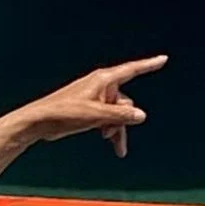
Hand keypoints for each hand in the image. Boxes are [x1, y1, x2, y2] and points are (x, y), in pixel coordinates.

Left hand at [14, 55, 166, 155]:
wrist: (40, 121)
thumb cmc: (64, 113)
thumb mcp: (96, 115)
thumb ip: (120, 116)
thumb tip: (141, 115)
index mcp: (103, 80)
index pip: (132, 70)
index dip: (149, 65)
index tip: (164, 59)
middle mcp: (101, 86)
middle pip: (125, 103)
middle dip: (123, 121)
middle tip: (109, 133)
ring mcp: (96, 97)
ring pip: (117, 114)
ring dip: (116, 129)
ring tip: (114, 146)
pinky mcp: (89, 108)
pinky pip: (108, 118)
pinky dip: (110, 129)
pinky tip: (110, 142)